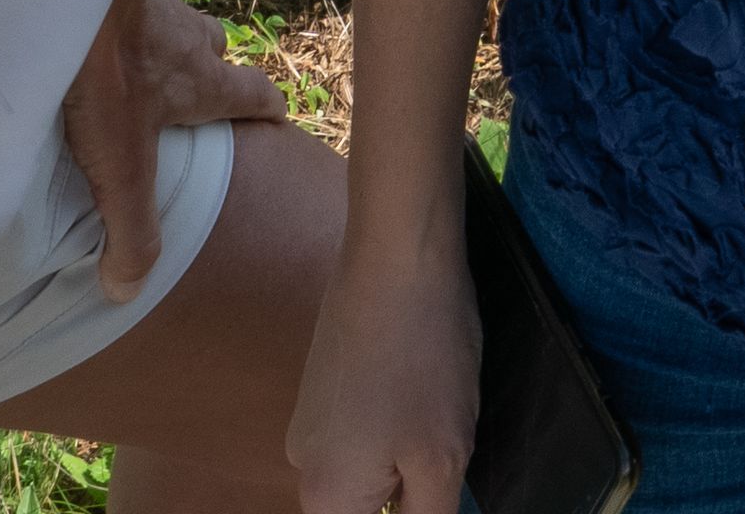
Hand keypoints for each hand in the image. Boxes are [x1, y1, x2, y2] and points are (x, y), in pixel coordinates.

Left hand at [60, 0, 300, 295]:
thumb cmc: (108, 81)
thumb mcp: (122, 172)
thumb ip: (132, 232)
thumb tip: (126, 291)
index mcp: (203, 83)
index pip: (256, 94)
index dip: (267, 107)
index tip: (275, 117)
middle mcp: (190, 36)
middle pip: (215, 47)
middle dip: (209, 66)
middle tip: (184, 89)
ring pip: (173, 17)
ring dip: (161, 35)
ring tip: (127, 58)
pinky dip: (116, 12)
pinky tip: (83, 29)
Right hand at [285, 175, 488, 513]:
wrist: (397, 255)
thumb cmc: (425, 358)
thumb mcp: (442, 459)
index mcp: (325, 496)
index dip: (410, 510)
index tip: (428, 474)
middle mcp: (302, 465)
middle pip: (365, 507)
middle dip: (409, 488)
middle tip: (441, 441)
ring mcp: (308, 423)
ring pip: (366, 472)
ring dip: (407, 457)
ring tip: (434, 406)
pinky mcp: (322, 388)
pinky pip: (360, 434)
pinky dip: (396, 425)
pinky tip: (422, 384)